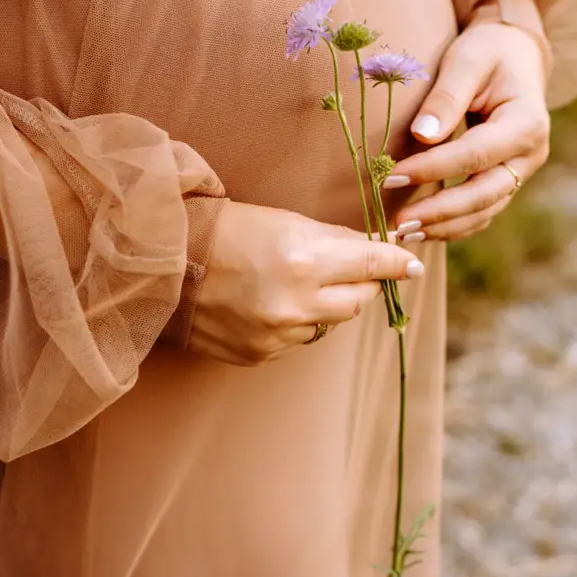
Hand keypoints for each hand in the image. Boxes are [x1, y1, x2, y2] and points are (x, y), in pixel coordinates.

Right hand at [189, 201, 422, 366]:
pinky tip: (268, 304)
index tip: (412, 265)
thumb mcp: (285, 221)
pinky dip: (294, 324)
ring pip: (329, 324)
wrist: (163, 263)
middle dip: (361, 283)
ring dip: (325, 305)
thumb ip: (334, 240)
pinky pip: (297, 341)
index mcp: (304, 260)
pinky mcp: (259, 356)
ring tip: (292, 283)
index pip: (372, 263)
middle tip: (349, 268)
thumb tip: (378, 249)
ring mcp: (276, 335)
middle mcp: (295, 303)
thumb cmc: (226, 230)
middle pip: (360, 301)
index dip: (397, 263)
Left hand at [386, 23, 549, 240]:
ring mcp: (522, 172)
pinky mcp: (507, 181)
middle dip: (440, 212)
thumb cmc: (488, 52)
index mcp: (527, 122)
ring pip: (484, 211)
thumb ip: (446, 97)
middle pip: (485, 194)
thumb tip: (423, 135)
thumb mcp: (467, 61)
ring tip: (404, 233)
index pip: (476, 154)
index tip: (392, 177)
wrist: (515, 55)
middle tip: (399, 224)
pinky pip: (482, 211)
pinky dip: (453, 225)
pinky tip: (423, 230)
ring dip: (445, 226)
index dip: (434, 169)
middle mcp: (531, 154)